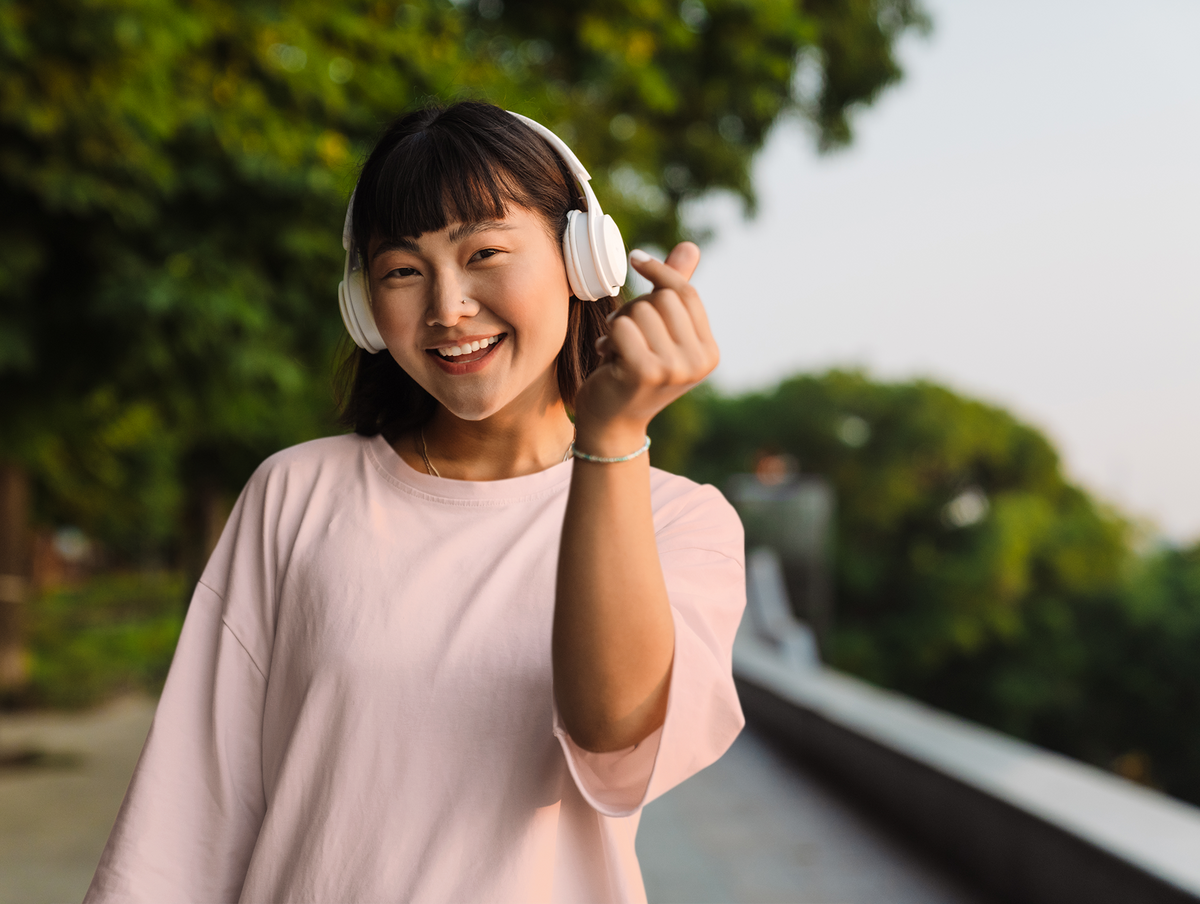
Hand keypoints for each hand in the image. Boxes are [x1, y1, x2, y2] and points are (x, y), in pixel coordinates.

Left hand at [572, 242, 718, 454]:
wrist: (611, 424)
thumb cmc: (631, 372)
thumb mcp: (658, 333)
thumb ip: (675, 292)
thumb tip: (690, 245)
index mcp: (709, 352)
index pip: (686, 294)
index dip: (660, 272)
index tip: (636, 258)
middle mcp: (698, 362)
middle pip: (664, 298)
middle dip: (636, 306)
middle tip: (621, 331)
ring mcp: (674, 369)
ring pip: (641, 310)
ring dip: (619, 323)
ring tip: (615, 347)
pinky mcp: (645, 372)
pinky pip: (622, 326)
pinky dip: (608, 336)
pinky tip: (608, 357)